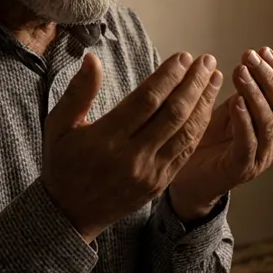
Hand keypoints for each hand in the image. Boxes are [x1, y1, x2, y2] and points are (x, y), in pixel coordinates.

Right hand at [40, 51, 222, 243]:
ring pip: (185, 132)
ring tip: (214, 78)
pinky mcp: (160, 183)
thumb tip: (92, 59)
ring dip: (203, 103)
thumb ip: (78, 93)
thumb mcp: (58, 126)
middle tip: (206, 61)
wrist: (70, 215)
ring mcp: (149, 172)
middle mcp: (132, 157)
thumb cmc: (62, 165)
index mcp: (105, 139)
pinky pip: (185, 151)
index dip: (168, 76)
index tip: (183, 57)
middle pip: (172, 114)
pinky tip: (206, 108)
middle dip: (193, 84)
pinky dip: (199, 127)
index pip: (146, 101)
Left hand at [167, 47, 272, 220]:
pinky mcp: (242, 168)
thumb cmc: (210, 140)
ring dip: (255, 93)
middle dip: (268, 77)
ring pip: (268, 122)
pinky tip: (235, 101)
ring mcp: (261, 157)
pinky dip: (244, 120)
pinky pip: (248, 143)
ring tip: (241, 72)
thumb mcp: (232, 107)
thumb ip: (251, 87)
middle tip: (250, 56)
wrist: (189, 177)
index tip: (263, 50)